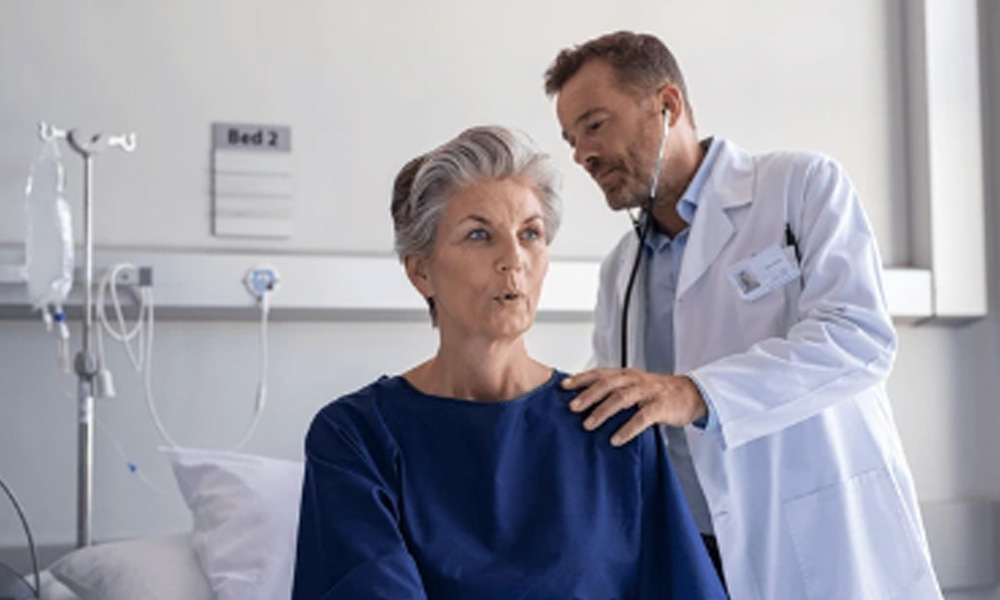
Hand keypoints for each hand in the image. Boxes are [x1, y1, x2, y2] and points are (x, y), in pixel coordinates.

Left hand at [562, 369, 706, 446]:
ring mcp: (648, 392)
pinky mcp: (661, 406)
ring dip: (603, 411)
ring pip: (622, 398)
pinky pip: (642, 417)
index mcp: (626, 374)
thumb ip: (613, 389)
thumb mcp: (634, 385)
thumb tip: (584, 400)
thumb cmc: (657, 392)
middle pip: (608, 384)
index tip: (563, 387)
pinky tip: (616, 439)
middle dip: (588, 395)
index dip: (581, 378)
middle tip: (572, 408)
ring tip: (588, 425)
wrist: (691, 394)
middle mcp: (635, 380)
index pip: (600, 373)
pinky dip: (627, 429)